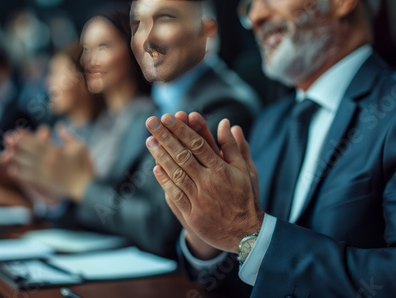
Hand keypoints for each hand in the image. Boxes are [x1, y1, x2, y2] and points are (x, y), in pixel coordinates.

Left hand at [3, 125, 93, 200]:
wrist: (86, 187)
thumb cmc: (85, 166)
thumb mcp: (80, 147)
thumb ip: (67, 137)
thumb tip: (58, 127)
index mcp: (55, 151)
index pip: (36, 142)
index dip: (25, 137)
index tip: (16, 133)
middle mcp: (46, 161)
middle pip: (27, 151)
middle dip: (17, 145)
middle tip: (7, 139)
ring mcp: (44, 173)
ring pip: (25, 164)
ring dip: (15, 158)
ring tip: (6, 153)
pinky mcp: (44, 183)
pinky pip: (29, 177)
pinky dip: (20, 174)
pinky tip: (12, 170)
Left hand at [146, 112, 262, 253]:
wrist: (245, 232)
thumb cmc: (245, 197)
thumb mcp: (245, 169)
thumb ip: (233, 146)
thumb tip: (226, 123)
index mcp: (221, 169)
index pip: (197, 144)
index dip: (181, 129)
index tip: (168, 117)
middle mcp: (208, 181)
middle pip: (182, 155)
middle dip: (165, 136)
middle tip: (151, 122)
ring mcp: (198, 198)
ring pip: (176, 173)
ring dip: (161, 155)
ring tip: (150, 140)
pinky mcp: (192, 213)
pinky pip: (175, 194)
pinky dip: (165, 180)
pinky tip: (155, 167)